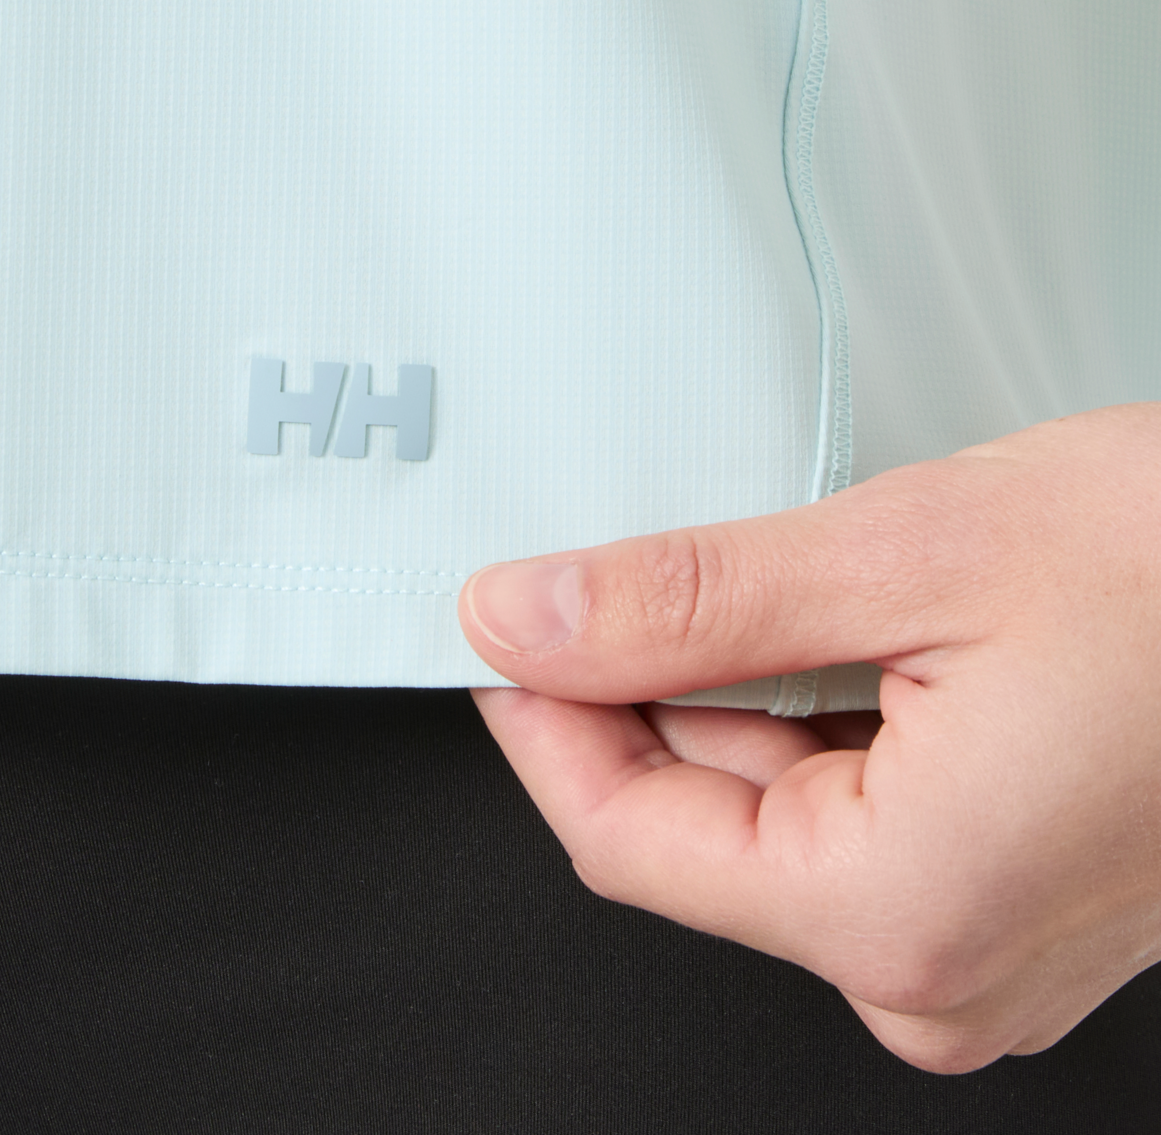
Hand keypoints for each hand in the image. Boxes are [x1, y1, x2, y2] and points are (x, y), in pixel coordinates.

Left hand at [458, 404, 1160, 1072]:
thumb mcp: (904, 553)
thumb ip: (686, 604)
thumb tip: (529, 618)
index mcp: (904, 912)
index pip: (623, 839)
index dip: (541, 718)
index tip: (506, 623)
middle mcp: (944, 963)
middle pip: (693, 823)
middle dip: (645, 686)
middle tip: (645, 561)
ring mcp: (984, 935)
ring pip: (770, 804)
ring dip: (741, 687)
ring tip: (810, 577)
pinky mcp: (1010, 884)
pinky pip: (853, 804)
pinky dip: (815, 709)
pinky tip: (862, 626)